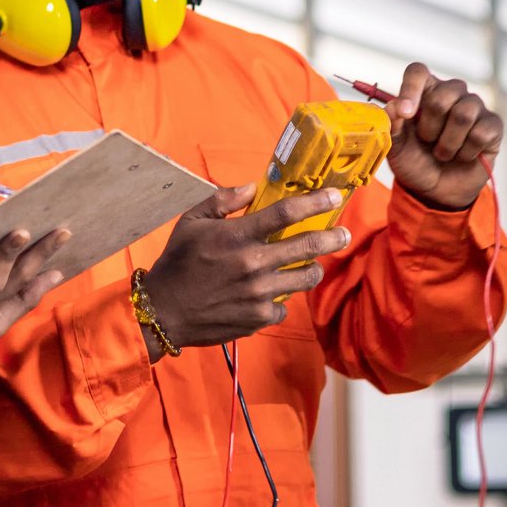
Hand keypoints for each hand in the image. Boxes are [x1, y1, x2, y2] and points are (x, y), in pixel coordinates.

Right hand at [137, 185, 350, 355]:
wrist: (163, 312)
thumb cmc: (177, 263)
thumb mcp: (191, 222)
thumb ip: (223, 200)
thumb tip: (252, 188)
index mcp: (237, 236)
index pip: (286, 213)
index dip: (316, 202)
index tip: (334, 196)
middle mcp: (253, 263)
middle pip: (308, 246)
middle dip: (333, 238)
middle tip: (344, 234)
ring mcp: (259, 293)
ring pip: (305, 277)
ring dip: (311, 268)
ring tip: (310, 264)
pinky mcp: (259, 318)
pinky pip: (284, 305)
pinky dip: (280, 298)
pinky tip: (270, 293)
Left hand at [385, 63, 503, 210]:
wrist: (437, 191)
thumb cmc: (415, 162)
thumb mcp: (396, 148)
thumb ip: (392, 126)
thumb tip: (392, 107)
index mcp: (423, 91)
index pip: (418, 72)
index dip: (411, 89)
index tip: (405, 113)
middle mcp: (451, 93)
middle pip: (443, 95)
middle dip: (430, 128)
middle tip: (427, 142)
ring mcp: (474, 107)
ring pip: (464, 114)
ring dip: (448, 143)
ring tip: (442, 153)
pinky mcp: (492, 125)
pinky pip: (481, 132)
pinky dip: (467, 152)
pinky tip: (463, 156)